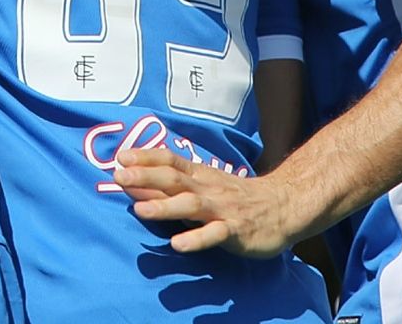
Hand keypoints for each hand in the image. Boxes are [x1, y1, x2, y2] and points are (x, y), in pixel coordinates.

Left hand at [113, 148, 298, 256]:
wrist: (283, 206)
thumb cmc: (234, 197)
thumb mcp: (203, 186)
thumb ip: (169, 186)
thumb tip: (132, 183)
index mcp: (199, 175)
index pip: (170, 161)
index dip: (146, 157)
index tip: (121, 157)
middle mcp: (207, 188)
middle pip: (174, 179)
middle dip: (146, 176)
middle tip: (118, 176)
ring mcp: (221, 209)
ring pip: (191, 205)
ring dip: (164, 207)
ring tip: (139, 209)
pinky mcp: (235, 231)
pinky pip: (214, 235)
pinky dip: (196, 239)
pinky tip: (178, 244)